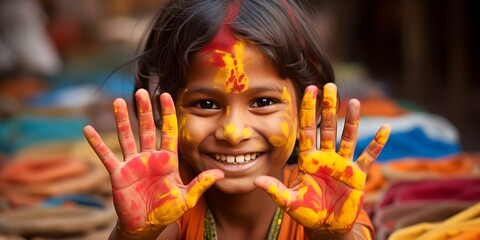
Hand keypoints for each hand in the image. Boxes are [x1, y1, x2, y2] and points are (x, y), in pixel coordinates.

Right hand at [84, 89, 223, 232]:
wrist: (146, 226)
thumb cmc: (166, 211)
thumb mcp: (186, 198)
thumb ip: (200, 184)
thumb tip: (220, 173)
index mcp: (167, 160)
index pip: (168, 132)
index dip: (167, 114)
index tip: (166, 95)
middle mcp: (149, 158)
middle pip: (147, 129)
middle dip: (145, 111)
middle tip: (142, 91)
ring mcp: (133, 164)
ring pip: (127, 137)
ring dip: (122, 120)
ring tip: (118, 101)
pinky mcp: (118, 173)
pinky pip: (106, 156)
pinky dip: (97, 144)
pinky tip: (88, 129)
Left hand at [255, 83, 389, 233]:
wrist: (327, 227)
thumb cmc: (307, 213)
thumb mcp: (289, 202)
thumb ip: (275, 190)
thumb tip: (256, 181)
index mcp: (308, 160)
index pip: (307, 130)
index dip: (308, 110)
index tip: (309, 90)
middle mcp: (326, 157)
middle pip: (327, 128)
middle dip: (329, 108)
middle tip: (330, 86)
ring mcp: (343, 165)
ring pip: (348, 137)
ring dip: (352, 121)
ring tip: (354, 102)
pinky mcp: (357, 175)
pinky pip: (368, 157)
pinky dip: (377, 144)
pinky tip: (385, 129)